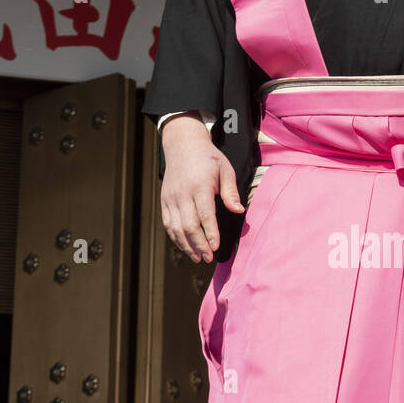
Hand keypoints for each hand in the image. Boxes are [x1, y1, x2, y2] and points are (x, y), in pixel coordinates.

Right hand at [161, 114, 243, 261]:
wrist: (183, 145)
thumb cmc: (208, 158)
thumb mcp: (225, 170)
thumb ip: (231, 192)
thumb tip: (239, 211)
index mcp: (199, 186)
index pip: (205, 215)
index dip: (210, 233)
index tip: (216, 247)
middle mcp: (182, 193)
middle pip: (188, 225)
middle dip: (199, 245)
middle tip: (208, 258)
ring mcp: (170, 198)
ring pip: (176, 228)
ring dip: (186, 245)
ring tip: (198, 258)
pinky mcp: (164, 201)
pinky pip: (168, 224)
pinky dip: (176, 238)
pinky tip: (186, 247)